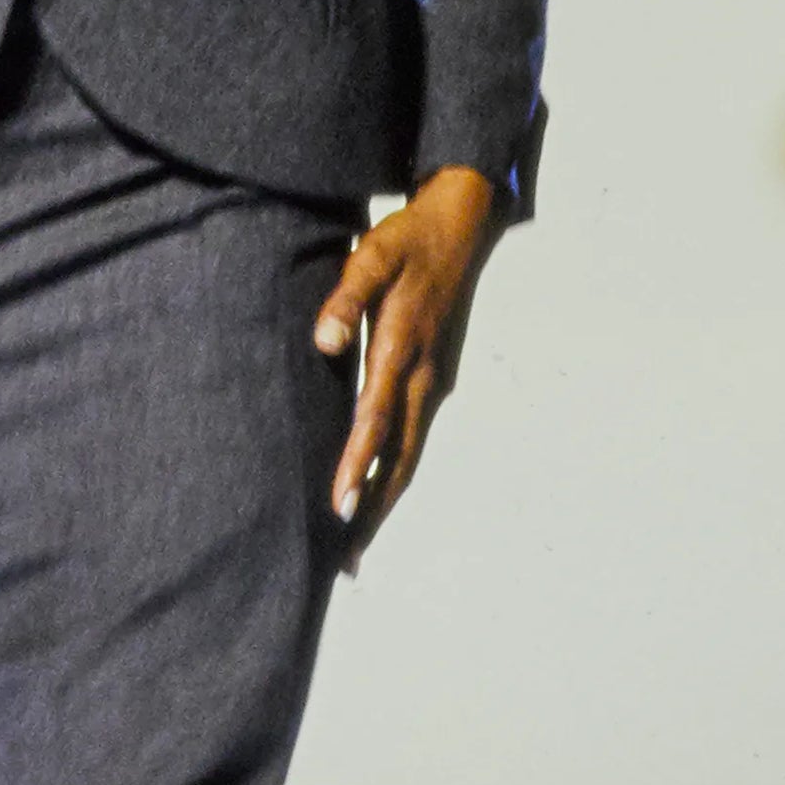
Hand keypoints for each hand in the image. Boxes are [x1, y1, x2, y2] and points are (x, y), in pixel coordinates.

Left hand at [313, 165, 500, 574]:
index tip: (339, 506)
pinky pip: (412, 436)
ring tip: (356, 543)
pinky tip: (376, 488)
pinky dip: (394, 470)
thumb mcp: (373, 254)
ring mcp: (433, 381)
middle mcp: (425, 375)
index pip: (375, 419)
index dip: (356, 464)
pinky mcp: (433, 379)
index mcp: (404, 347)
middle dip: (373, 507)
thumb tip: (325, 341)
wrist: (458, 226)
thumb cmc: (407, 239)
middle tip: (347, 558)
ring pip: (409, 453)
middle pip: (399, 456)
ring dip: (384, 497)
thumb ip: (346, 296)